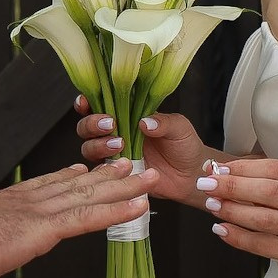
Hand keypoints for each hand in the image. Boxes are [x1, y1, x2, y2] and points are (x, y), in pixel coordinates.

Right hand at [0, 160, 157, 277]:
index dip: (66, 177)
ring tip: (148, 175)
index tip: (81, 169)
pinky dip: (118, 211)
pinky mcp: (45, 227)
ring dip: (123, 186)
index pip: (43, 186)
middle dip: (103, 174)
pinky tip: (139, 206)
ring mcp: (37, 211)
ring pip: (89, 195)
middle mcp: (26, 200)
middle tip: (128, 161)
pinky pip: (90, 217)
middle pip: (73, 184)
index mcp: (5, 203)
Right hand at [75, 96, 212, 203]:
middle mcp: (116, 132)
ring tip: (120, 145)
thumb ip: (163, 122)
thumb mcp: (179, 127)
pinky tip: (119, 164)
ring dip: (98, 144)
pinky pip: (100, 170)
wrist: (191, 175)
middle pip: (86, 126)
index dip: (87, 102)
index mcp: (128, 114)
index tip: (86, 102)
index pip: (100, 104)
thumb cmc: (185, 145)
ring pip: (89, 147)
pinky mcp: (117, 173)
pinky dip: (103, 166)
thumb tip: (144, 122)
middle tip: (111, 124)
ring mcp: (115, 154)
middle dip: (92, 124)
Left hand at [198, 156, 277, 277]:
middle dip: (232, 186)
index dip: (243, 167)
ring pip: (263, 218)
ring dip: (232, 211)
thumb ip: (263, 180)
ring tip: (212, 205)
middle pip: (268, 190)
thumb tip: (218, 170)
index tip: (218, 169)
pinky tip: (221, 229)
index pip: (274, 168)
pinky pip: (261, 244)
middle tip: (207, 185)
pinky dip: (237, 236)